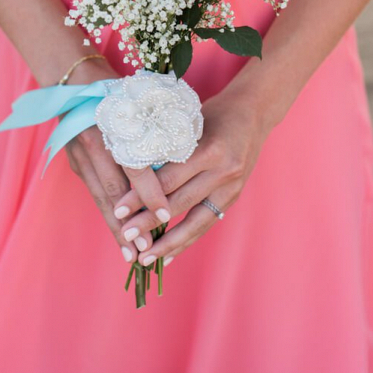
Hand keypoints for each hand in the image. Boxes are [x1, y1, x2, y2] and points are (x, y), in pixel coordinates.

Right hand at [64, 56, 170, 264]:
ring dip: (117, 227)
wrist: (74, 80)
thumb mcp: (136, 100)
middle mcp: (93, 144)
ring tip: (132, 253)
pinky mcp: (77, 165)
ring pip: (101, 198)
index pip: (132, 166)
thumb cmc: (116, 88)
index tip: (164, 212)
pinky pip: (96, 194)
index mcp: (111, 126)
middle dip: (131, 222)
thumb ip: (154, 127)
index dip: (149, 192)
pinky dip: (109, 215)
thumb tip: (182, 154)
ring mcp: (81, 157)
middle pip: (114, 190)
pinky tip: (119, 234)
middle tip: (147, 247)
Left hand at [110, 86, 272, 265]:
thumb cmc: (213, 112)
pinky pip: (207, 223)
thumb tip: (129, 172)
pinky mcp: (233, 197)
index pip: (168, 179)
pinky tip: (169, 256)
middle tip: (124, 235)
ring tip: (145, 260)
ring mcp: (231, 187)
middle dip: (149, 222)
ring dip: (169, 243)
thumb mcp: (188, 122)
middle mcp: (222, 171)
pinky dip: (187, 240)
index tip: (117, 209)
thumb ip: (166, 146)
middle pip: (178, 202)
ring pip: (195, 222)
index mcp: (209, 149)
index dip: (141, 197)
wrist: (254, 112)